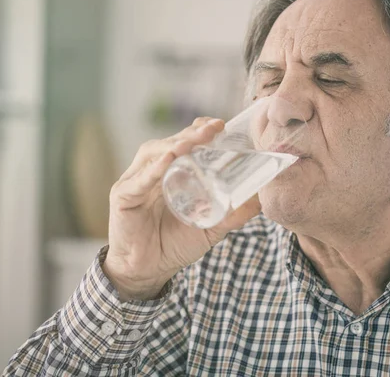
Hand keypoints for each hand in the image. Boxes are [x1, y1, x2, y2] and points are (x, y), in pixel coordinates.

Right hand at [103, 118, 261, 299]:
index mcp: (171, 172)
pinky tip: (168, 160)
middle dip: (192, 134)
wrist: (148, 271)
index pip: (184, 142)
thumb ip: (232, 215)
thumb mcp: (210, 227)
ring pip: (153, 154)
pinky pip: (139, 180)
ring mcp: (136, 182)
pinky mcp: (123, 197)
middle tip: (214, 128)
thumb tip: (260, 202)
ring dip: (174, 145)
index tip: (220, 125)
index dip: (199, 130)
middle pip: (171, 143)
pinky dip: (153, 170)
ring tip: (192, 142)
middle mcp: (152, 171)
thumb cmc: (174, 244)